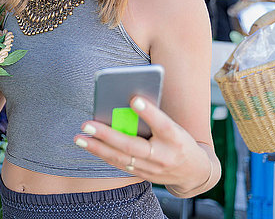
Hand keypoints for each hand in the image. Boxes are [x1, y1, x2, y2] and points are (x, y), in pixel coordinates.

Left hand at [73, 96, 208, 191]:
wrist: (195, 172)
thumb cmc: (180, 140)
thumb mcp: (174, 127)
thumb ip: (153, 116)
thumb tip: (126, 100)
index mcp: (176, 138)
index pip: (163, 124)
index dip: (149, 112)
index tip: (134, 98)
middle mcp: (165, 156)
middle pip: (133, 146)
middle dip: (107, 135)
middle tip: (86, 123)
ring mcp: (154, 169)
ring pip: (121, 158)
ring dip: (97, 148)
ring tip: (79, 138)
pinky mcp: (144, 175)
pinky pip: (120, 165)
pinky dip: (104, 155)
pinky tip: (89, 146)